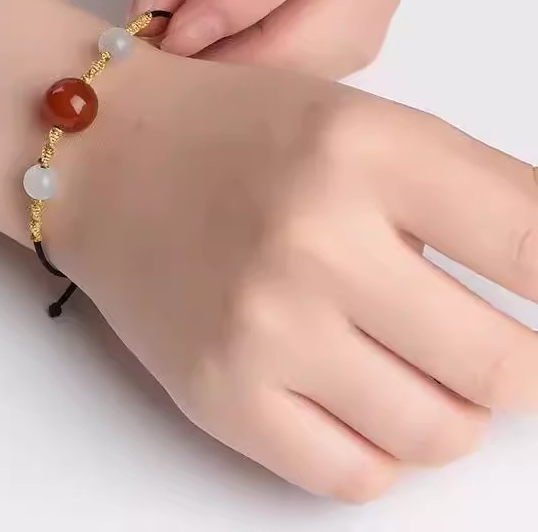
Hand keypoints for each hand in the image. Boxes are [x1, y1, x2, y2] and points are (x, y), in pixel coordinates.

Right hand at [57, 49, 537, 500]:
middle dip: (520, 367)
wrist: (104, 158)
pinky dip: (380, 446)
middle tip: (493, 346)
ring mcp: (262, 326)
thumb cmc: (231, 133)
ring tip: (410, 363)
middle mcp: (314, 239)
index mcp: (363, 148)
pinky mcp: (218, 393)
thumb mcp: (360, 123)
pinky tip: (354, 392)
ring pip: (438, 434)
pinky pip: (354, 476)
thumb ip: (470, 196)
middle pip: (506, 367)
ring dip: (450, 409)